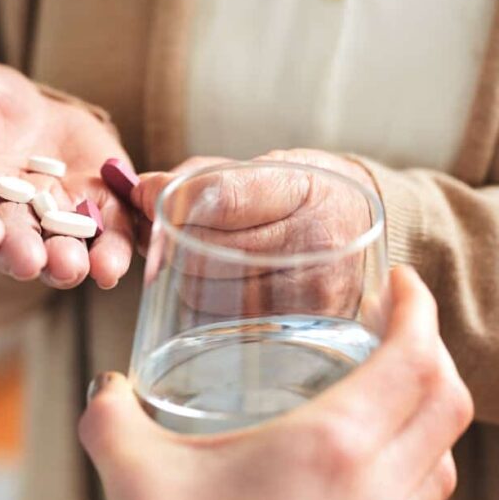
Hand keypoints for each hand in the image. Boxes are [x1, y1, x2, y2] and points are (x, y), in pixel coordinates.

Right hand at [0, 44, 134, 288]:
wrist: (39, 123)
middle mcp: (6, 216)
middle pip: (9, 241)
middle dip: (20, 252)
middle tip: (29, 262)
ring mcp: (53, 225)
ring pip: (58, 250)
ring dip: (67, 262)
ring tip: (76, 268)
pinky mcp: (98, 219)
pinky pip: (106, 242)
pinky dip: (112, 255)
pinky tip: (117, 264)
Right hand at [80, 267, 472, 499]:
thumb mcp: (131, 467)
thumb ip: (112, 411)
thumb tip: (107, 387)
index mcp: (333, 445)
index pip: (415, 358)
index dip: (418, 309)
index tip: (399, 283)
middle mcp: (375, 486)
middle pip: (448, 401)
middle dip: (431, 348)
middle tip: (392, 323)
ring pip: (443, 453)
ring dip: (430, 406)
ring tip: (385, 385)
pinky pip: (419, 497)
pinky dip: (414, 458)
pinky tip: (361, 461)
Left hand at [133, 149, 375, 315]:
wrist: (361, 234)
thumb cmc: (300, 196)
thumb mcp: (261, 168)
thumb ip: (197, 178)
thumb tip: (137, 191)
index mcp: (304, 189)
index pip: (221, 197)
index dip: (169, 198)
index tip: (143, 194)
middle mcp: (314, 243)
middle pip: (203, 250)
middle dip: (171, 240)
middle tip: (166, 232)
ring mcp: (310, 293)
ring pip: (203, 290)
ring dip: (183, 275)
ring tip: (199, 258)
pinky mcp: (298, 330)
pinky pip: (218, 322)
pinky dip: (202, 304)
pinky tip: (218, 286)